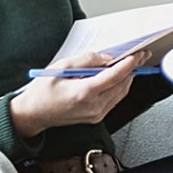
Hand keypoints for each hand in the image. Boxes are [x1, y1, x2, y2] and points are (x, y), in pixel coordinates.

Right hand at [7, 51, 143, 137]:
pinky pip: (114, 100)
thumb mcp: (61, 66)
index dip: (129, 64)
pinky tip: (119, 77)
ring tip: (132, 63)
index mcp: (84, 93)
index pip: (115, 76)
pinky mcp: (96, 117)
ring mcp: (96, 114)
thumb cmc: (42, 91)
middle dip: (132, 68)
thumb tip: (107, 57)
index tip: (137, 54)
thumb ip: (86, 60)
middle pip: (122, 84)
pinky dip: (119, 87)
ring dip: (128, 77)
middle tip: (140, 55)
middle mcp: (93, 106)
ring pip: (121, 93)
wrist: (33, 114)